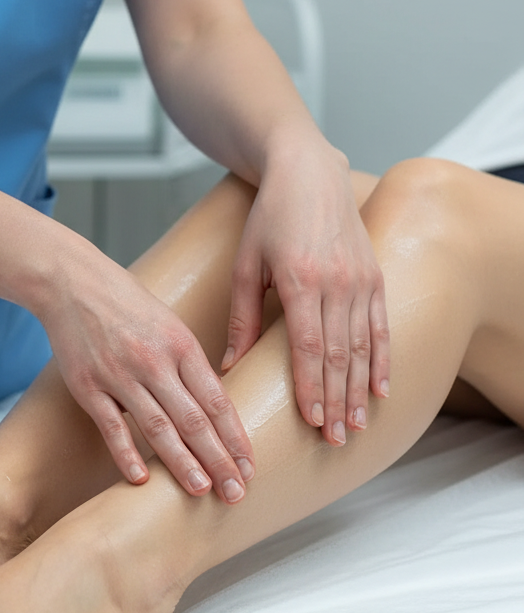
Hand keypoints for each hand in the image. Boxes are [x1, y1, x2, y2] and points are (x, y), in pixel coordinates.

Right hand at [40, 250, 254, 501]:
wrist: (72, 283)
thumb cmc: (126, 303)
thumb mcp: (169, 324)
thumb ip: (190, 364)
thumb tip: (212, 406)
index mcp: (181, 345)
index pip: (216, 400)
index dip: (235, 436)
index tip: (250, 465)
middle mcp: (154, 362)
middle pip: (193, 419)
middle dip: (218, 459)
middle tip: (237, 492)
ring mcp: (119, 375)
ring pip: (157, 427)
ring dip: (182, 463)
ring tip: (201, 490)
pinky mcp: (88, 386)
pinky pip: (111, 426)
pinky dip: (126, 454)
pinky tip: (142, 479)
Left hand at [223, 141, 389, 444]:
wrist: (308, 172)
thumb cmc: (269, 218)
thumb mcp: (245, 264)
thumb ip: (242, 317)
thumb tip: (228, 366)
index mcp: (301, 280)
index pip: (309, 347)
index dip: (312, 388)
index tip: (311, 421)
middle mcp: (338, 283)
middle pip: (341, 355)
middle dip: (337, 401)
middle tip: (335, 439)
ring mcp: (362, 279)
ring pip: (364, 346)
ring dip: (360, 389)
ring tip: (356, 425)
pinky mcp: (375, 275)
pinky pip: (382, 326)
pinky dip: (384, 360)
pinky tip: (381, 389)